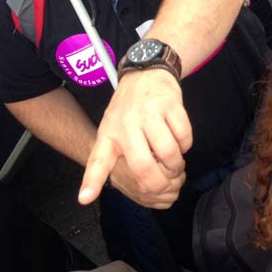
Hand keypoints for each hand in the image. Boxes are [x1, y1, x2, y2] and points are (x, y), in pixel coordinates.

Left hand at [78, 68, 191, 204]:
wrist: (145, 73)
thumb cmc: (128, 110)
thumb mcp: (111, 131)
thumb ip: (113, 160)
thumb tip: (107, 194)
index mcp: (109, 134)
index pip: (98, 160)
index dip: (92, 181)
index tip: (85, 198)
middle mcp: (127, 124)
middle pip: (143, 166)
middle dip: (160, 182)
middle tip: (167, 182)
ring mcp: (150, 113)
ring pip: (169, 152)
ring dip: (177, 164)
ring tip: (175, 163)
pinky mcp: (171, 104)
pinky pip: (184, 136)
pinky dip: (186, 145)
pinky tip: (180, 142)